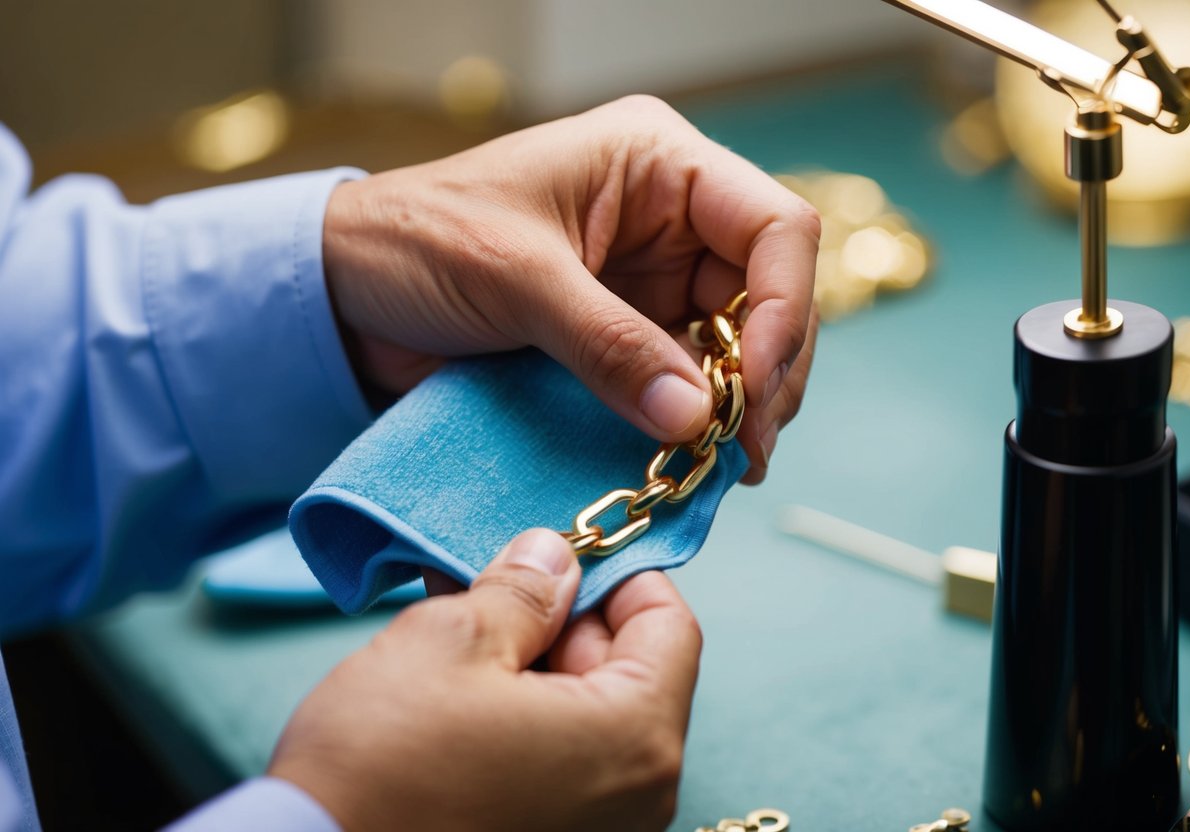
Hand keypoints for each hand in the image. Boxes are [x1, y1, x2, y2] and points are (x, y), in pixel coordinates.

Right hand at [269, 528, 701, 830]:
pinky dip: (519, 710)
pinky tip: (459, 676)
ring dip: (531, 659)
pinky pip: (557, 759)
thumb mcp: (452, 640)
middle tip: (492, 580)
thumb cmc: (382, 766)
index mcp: (633, 739)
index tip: (562, 552)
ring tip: (461, 618)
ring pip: (585, 713)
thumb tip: (555, 558)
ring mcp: (595, 830)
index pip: (669, 625)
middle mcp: (636, 798)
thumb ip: (524, 589)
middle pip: (629, 670)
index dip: (617, 573)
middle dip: (562, 615)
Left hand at [323, 95, 819, 482]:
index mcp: (655, 162)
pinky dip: (699, 421)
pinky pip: (687, 381)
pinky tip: (696, 459)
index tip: (752, 386)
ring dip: (742, 406)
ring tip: (727, 464)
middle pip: (769, 294)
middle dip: (767, 372)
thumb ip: (608, 343)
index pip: (773, 226)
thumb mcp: (515, 279)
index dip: (784, 307)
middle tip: (746, 448)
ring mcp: (653, 280)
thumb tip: (697, 415)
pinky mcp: (628, 335)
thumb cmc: (416, 243)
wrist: (345, 295)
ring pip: (739, 345)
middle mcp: (669, 217)